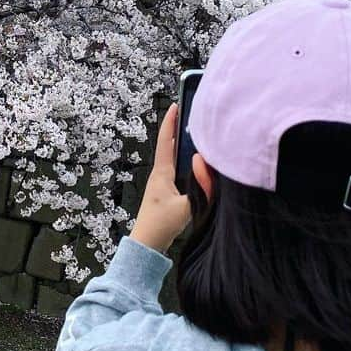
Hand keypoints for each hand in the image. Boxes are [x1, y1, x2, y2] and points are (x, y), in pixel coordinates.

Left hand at [130, 103, 192, 254]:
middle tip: (190, 113)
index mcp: (162, 173)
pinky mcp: (167, 192)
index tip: (175, 105)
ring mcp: (163, 183)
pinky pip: (178, 169)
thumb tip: (202, 163)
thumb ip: (199, 188)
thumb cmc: (161, 225)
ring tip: (196, 131)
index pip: (166, 142)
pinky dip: (185, 159)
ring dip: (182, 144)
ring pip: (174, 157)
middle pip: (169, 146)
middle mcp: (160, 174)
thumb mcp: (185, 207)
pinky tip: (195, 161)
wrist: (147, 244)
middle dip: (178, 128)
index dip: (170, 123)